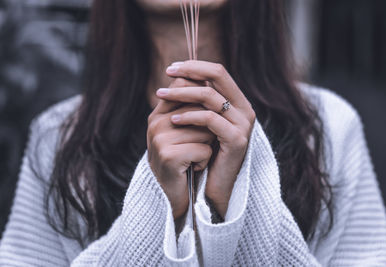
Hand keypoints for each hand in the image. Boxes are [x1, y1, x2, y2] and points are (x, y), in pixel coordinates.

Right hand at [147, 78, 215, 218]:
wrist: (172, 193)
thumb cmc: (184, 159)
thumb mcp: (183, 130)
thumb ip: (190, 107)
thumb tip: (209, 79)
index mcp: (158, 113)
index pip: (182, 84)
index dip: (202, 94)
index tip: (210, 110)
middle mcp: (155, 123)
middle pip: (199, 108)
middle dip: (208, 127)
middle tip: (199, 143)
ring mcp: (160, 139)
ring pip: (205, 131)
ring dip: (208, 146)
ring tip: (194, 157)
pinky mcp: (169, 156)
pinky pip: (204, 149)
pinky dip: (205, 160)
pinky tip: (194, 167)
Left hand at [157, 60, 255, 217]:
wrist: (213, 187)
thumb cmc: (205, 153)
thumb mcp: (201, 124)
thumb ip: (197, 102)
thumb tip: (179, 77)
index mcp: (238, 102)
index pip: (218, 72)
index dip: (195, 66)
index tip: (171, 68)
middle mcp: (245, 109)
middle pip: (218, 75)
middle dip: (190, 71)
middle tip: (167, 72)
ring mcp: (243, 124)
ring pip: (210, 96)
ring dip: (182, 94)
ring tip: (161, 96)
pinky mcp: (237, 139)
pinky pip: (210, 119)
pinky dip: (190, 116)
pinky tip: (174, 120)